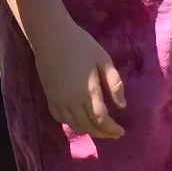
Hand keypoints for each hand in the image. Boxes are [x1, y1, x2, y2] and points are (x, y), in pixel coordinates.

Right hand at [33, 13, 126, 147]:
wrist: (51, 36)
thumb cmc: (80, 44)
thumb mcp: (103, 59)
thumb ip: (114, 83)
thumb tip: (122, 106)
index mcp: (88, 91)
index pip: (101, 119)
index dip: (112, 129)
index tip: (121, 131)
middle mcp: (72, 101)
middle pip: (88, 126)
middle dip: (103, 133)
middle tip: (113, 134)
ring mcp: (58, 101)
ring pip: (74, 125)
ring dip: (88, 131)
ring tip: (100, 130)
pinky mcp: (49, 98)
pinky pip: (60, 119)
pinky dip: (72, 124)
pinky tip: (80, 122)